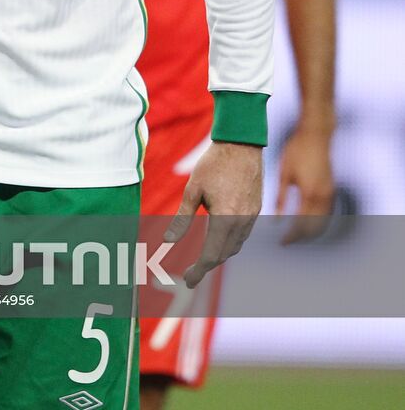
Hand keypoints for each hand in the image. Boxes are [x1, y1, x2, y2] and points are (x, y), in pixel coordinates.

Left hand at [164, 141, 261, 287]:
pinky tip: (219, 238)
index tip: (188, 281)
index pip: (211, 255)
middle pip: (223, 254)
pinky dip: (230, 242)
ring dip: (219, 254)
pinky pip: (243, 234)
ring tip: (203, 259)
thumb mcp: (193, 190)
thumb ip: (182, 218)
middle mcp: (242, 221)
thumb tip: (168, 240)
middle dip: (206, 266)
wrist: (242, 144)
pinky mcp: (256, 209)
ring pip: (235, 246)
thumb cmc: (214, 164)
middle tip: (191, 274)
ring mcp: (252, 216)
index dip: (198, 270)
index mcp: (225, 218)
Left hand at [276, 127, 333, 243]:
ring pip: (323, 222)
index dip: (292, 236)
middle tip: (287, 241)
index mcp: (309, 194)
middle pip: (314, 228)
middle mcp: (323, 197)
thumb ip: (281, 197)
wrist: (316, 134)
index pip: (301, 225)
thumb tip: (276, 220)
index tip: (282, 242)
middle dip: (301, 237)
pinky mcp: (332, 189)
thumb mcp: (284, 173)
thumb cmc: (297, 150)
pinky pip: (327, 213)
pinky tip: (306, 221)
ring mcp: (330, 193)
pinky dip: (318, 222)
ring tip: (295, 234)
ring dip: (310, 231)